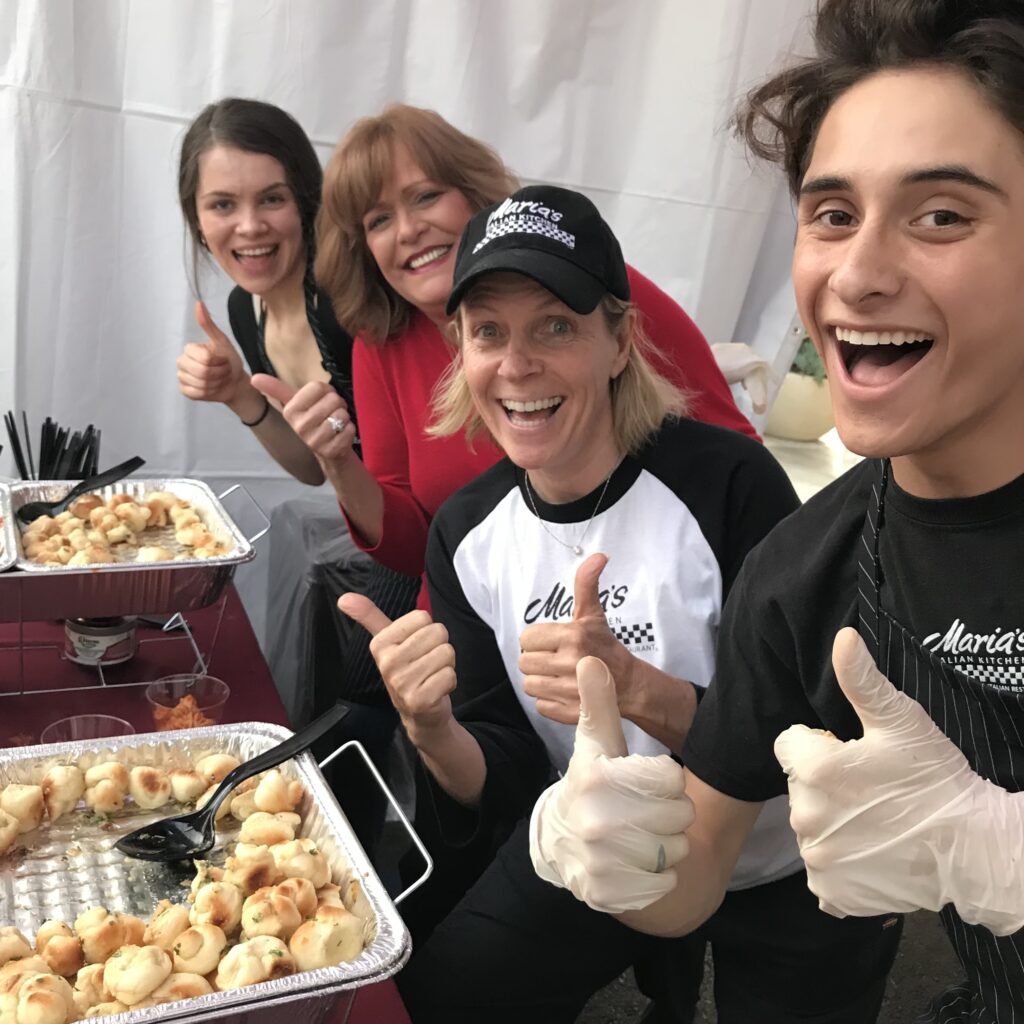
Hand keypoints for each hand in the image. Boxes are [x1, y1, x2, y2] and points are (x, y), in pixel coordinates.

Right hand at [177, 302, 250, 407]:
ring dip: (216, 383)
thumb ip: (208, 324)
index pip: (204, 358)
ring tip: (220, 378)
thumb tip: (198, 303)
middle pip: (201, 371)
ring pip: (200, 384)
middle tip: (224, 371)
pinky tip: (213, 388)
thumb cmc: (229, 361)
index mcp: (189, 349)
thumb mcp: (222, 341)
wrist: (235, 382)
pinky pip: (196, 393)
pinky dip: (209, 392)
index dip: (219, 361)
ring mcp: (182, 377)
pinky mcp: (185, 391)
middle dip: (219, 373)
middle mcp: (181, 362)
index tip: (224, 360)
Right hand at [252, 374, 355, 462]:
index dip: (326, 391)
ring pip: (342, 415)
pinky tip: (341, 434)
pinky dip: (350, 429)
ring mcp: (315, 441)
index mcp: (290, 411)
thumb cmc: (313, 420)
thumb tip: (253, 378)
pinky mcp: (331, 450)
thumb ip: (276, 389)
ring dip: (344, 417)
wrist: (327, 449)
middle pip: (333, 400)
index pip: (318, 387)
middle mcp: (300, 426)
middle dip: (338, 404)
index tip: (321, 400)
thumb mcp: (295, 403)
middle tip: (331, 413)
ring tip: (336, 423)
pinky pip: (350, 428)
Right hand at [338, 593, 455, 743]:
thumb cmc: (407, 672)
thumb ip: (369, 616)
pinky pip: (450, 675)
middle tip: (425, 662)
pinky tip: (435, 689)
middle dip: (438, 647)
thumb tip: (345, 598)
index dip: (426, 631)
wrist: (418, 713)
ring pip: (446, 652)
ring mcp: (403, 683)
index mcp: (380, 644)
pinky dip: (449, 681)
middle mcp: (388, 663)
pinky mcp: (420, 699)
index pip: (422, 616)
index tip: (415, 648)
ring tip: (431, 675)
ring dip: (445, 665)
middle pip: (437, 632)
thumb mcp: (388, 642)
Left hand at [519, 554, 633, 723]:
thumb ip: (587, 584)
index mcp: (572, 636)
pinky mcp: (570, 713)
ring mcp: (570, 691)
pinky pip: (539, 705)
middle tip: (557, 660)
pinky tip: (565, 693)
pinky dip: (549, 701)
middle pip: (525, 663)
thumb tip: (599, 555)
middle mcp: (571, 663)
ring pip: (529, 685)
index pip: (526, 639)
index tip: (554, 643)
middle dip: (538, 661)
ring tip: (560, 676)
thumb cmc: (605, 647)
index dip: (538, 641)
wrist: (629, 685)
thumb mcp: (594, 614)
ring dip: (541, 681)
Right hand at [529, 656, 692, 912]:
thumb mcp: (596, 742)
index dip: (666, 779)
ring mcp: (599, 861)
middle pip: (680, 815)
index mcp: (596, 779)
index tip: (644, 780)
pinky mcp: (607, 893)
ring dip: (668, 845)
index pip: (672, 779)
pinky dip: (659, 877)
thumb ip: (598, 702)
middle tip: (645, 810)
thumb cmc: (592, 783)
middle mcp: (595, 821)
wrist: (563, 841)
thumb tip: (590, 658)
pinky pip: (663, 884)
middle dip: (671, 813)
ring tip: (642, 835)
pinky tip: (637, 863)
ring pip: (676, 850)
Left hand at [775, 627, 1023, 934]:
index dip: (821, 745)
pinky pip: (821, 869)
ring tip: (876, 820)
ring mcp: (817, 860)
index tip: (854, 755)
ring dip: (833, 822)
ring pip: (810, 826)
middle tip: (871, 789)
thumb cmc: (935, 778)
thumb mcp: (900, 720)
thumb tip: (843, 637)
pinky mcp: (832, 892)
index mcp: (813, 771)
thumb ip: (861, 679)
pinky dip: (841, 863)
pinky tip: (872, 852)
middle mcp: (804, 817)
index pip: (790, 744)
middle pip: (800, 786)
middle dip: (825, 784)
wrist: (972, 849)